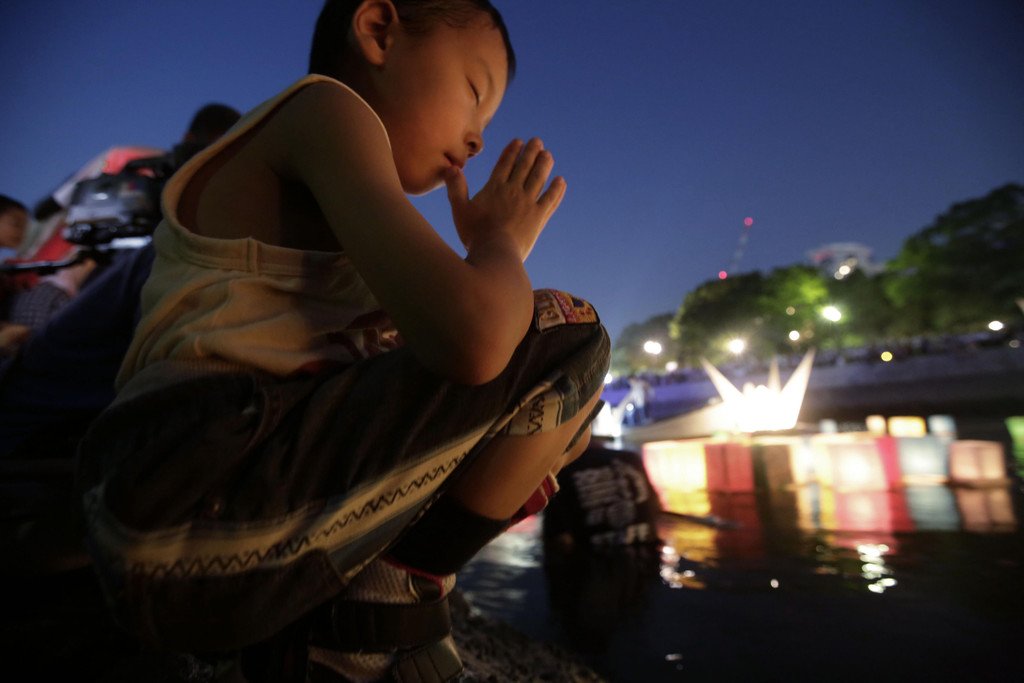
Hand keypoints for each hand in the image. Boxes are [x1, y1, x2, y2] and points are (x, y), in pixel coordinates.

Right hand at [444, 138, 566, 260]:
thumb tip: (450, 167)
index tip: (519, 141)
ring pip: (539, 179)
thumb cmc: (475, 234)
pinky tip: (561, 181)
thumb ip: (456, 188)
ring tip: (548, 155)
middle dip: (531, 152)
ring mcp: (528, 204)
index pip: (505, 164)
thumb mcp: (460, 209)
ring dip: (544, 165)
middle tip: (537, 141)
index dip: (512, 152)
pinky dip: (556, 189)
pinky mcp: (539, 217)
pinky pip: (550, 199)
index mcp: (495, 188)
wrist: (496, 253)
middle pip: (524, 167)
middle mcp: (514, 191)